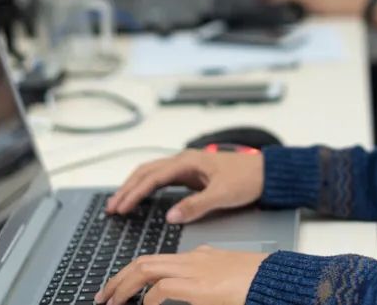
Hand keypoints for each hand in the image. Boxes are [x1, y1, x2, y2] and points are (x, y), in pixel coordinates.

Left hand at [95, 246, 265, 304]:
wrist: (277, 280)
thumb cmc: (258, 282)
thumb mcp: (224, 283)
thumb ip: (203, 286)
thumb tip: (193, 295)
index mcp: (198, 257)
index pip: (157, 261)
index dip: (133, 274)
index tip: (121, 289)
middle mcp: (192, 259)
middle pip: (144, 262)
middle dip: (118, 278)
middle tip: (103, 297)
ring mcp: (194, 269)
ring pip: (145, 269)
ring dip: (123, 286)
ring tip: (110, 302)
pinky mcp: (198, 285)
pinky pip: (162, 289)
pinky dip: (147, 299)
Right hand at [105, 149, 263, 222]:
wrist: (265, 173)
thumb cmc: (247, 178)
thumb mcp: (222, 194)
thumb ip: (196, 205)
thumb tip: (171, 216)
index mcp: (188, 161)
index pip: (152, 177)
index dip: (134, 193)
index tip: (120, 207)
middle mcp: (184, 160)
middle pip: (146, 172)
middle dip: (127, 189)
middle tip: (111, 207)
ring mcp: (187, 166)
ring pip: (152, 174)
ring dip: (134, 187)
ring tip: (119, 202)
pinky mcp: (191, 175)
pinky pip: (162, 179)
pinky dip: (147, 188)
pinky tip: (140, 197)